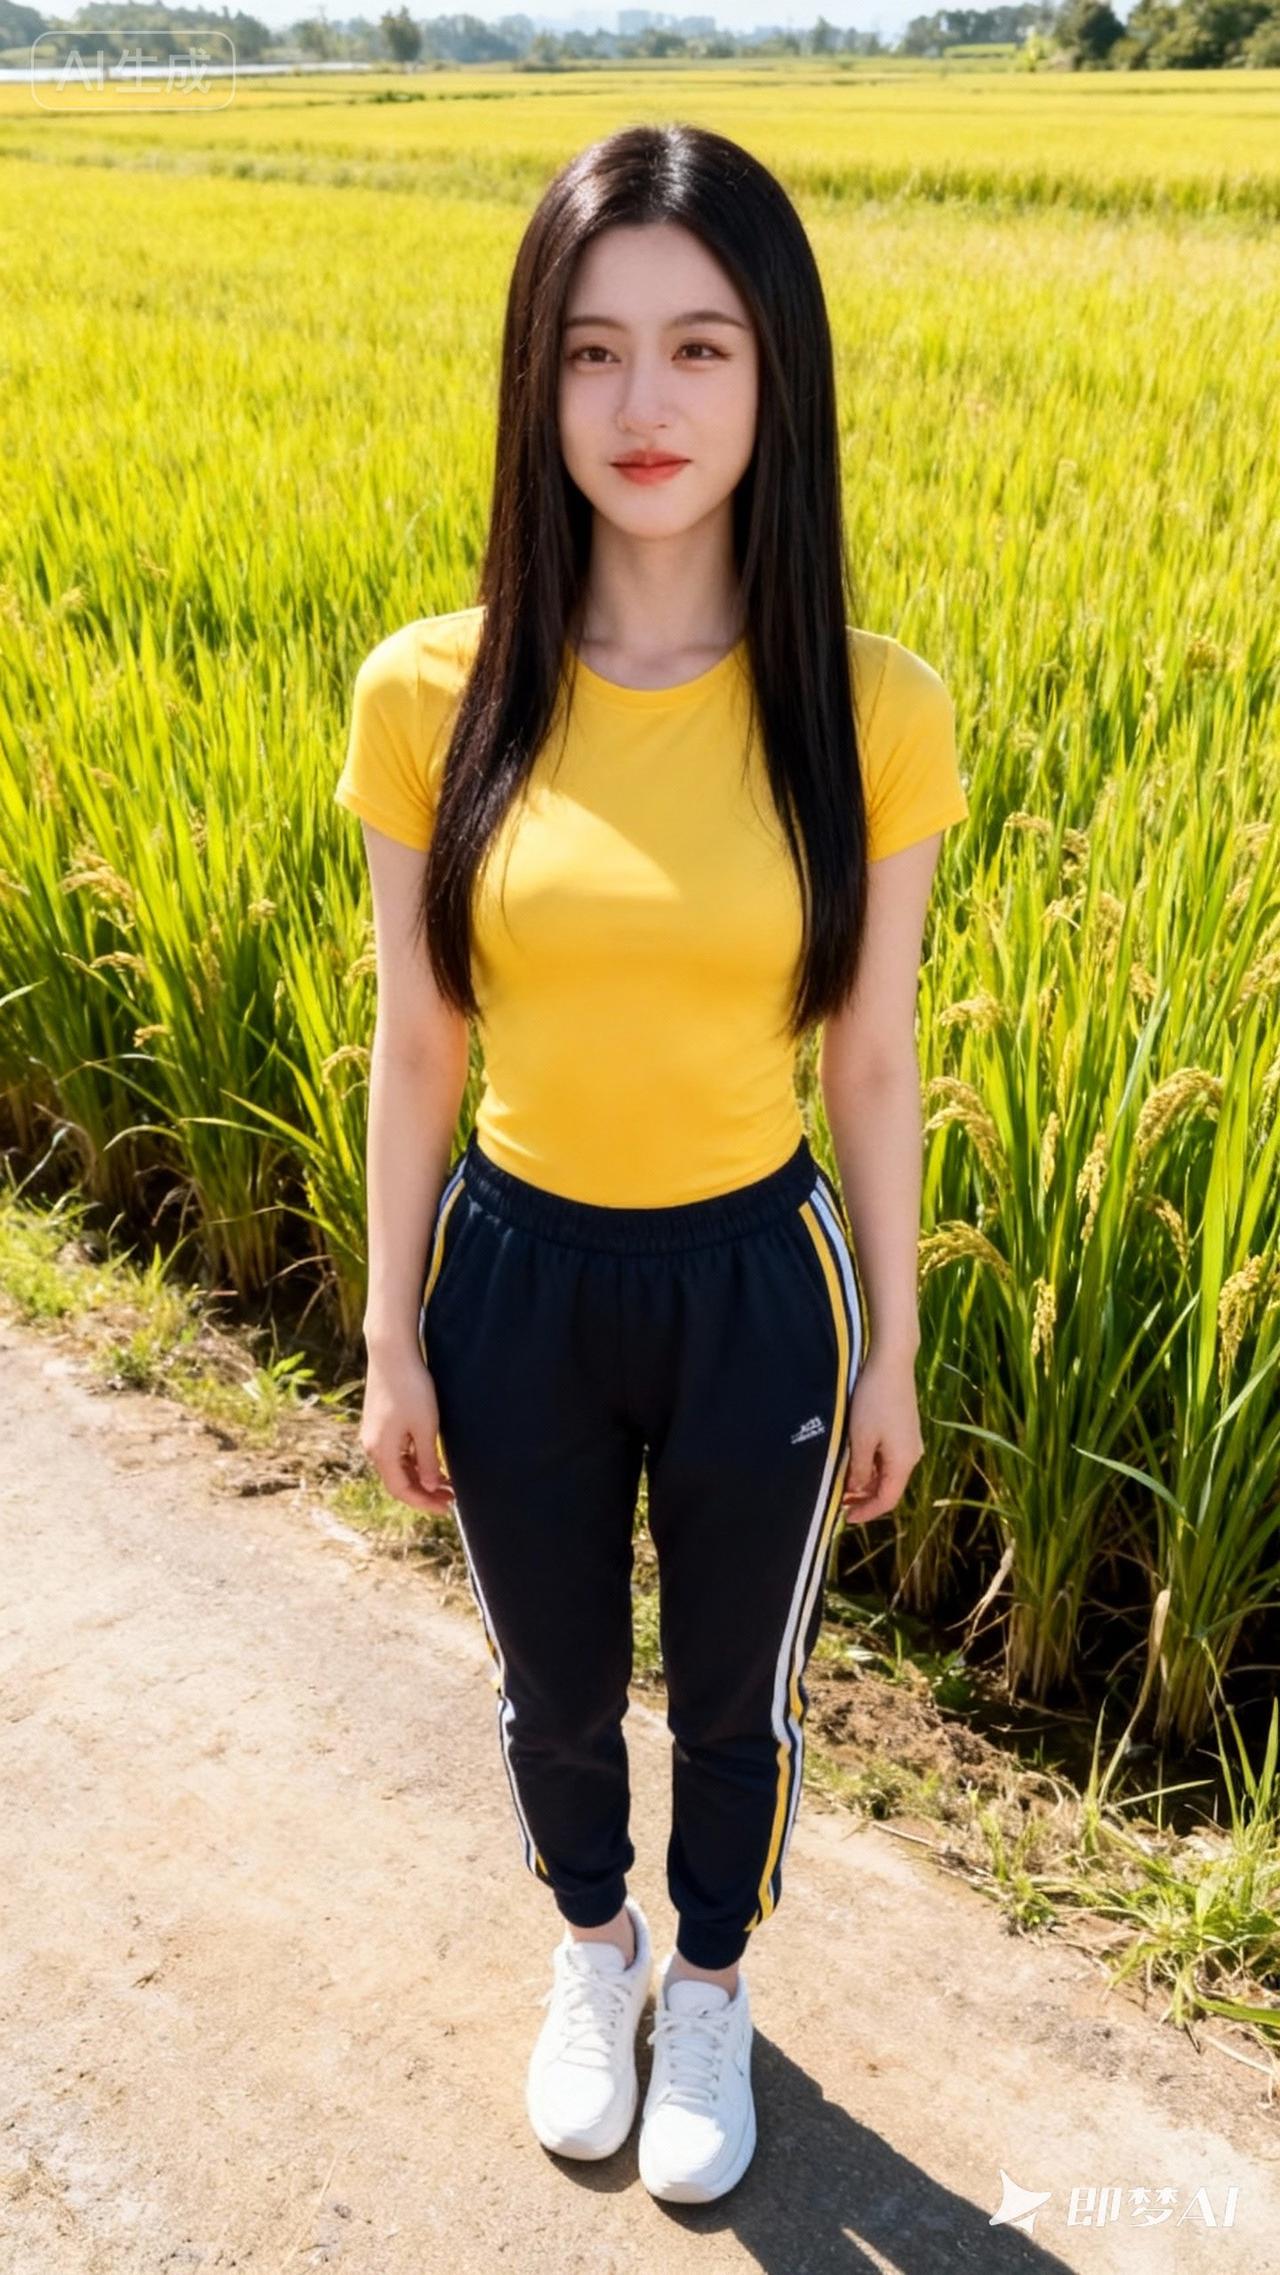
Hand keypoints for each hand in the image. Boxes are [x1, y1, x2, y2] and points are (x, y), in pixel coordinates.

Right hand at [359, 1345, 456, 1515]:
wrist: (392, 1352)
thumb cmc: (411, 1388)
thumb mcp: (425, 1427)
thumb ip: (427, 1460)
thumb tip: (431, 1487)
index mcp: (382, 1451)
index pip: (402, 1490)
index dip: (424, 1502)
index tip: (447, 1508)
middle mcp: (373, 1446)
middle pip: (398, 1481)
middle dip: (425, 1492)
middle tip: (451, 1498)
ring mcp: (374, 1434)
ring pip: (397, 1466)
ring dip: (420, 1477)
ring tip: (446, 1482)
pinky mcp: (379, 1422)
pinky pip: (396, 1452)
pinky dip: (413, 1461)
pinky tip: (430, 1459)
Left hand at [838, 1348, 923, 1524]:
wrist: (891, 1362)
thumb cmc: (874, 1400)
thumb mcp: (860, 1439)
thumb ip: (858, 1469)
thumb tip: (856, 1490)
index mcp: (903, 1462)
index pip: (887, 1500)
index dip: (866, 1512)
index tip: (845, 1518)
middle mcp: (912, 1455)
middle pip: (889, 1487)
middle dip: (864, 1497)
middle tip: (839, 1498)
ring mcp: (910, 1441)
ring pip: (888, 1472)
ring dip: (867, 1480)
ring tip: (843, 1479)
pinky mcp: (905, 1428)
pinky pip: (889, 1456)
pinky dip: (872, 1464)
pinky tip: (855, 1458)